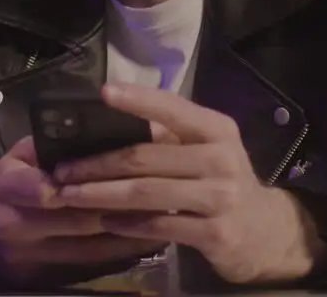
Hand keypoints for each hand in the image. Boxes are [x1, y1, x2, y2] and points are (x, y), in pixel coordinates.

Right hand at [0, 136, 163, 283]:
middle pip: (79, 218)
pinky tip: (150, 237)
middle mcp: (17, 226)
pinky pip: (91, 265)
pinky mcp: (43, 278)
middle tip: (165, 187)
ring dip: (132, 230)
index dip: (85, 183)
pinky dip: (123, 251)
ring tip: (168, 212)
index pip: (42, 188)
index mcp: (6, 187)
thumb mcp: (17, 155)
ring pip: (91, 246)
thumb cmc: (2, 184)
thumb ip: (53, 144)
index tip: (128, 171)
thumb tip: (107, 126)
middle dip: (124, 203)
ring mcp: (30, 257)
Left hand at [52, 84, 321, 284]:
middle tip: (62, 169)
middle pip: (146, 157)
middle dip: (97, 163)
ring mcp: (220, 197)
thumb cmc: (222, 181)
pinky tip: (105, 221)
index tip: (102, 93)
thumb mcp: (207, 150)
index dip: (137, 100)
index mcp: (216, 129)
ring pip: (146, 193)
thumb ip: (170, 137)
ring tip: (70, 194)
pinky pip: (159, 226)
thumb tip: (109, 123)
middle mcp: (220, 159)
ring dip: (101, 194)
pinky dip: (127, 223)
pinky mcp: (214, 233)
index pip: (172, 108)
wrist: (263, 232)